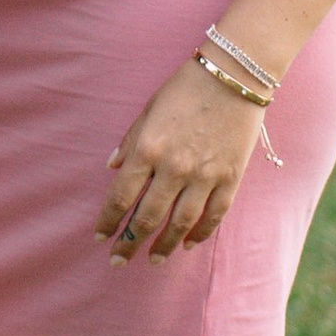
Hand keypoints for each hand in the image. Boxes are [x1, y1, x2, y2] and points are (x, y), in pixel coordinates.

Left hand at [96, 59, 268, 262]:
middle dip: (130, 242)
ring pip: (181, 223)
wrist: (235, 75)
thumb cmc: (186, 88)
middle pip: (148, 217)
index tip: (100, 235)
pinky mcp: (231, 178)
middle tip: (118, 260)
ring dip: (164, 245)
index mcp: (149, 149)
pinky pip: (214, 215)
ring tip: (153, 260)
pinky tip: (188, 244)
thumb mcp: (149, 110)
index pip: (121, 196)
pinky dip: (200, 233)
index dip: (108, 220)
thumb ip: (130, 142)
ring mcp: (205, 176)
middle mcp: (174, 168)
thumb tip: (112, 168)